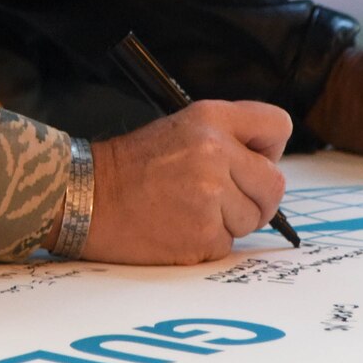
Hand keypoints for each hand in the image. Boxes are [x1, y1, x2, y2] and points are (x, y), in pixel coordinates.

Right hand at [82, 100, 290, 263]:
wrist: (85, 197)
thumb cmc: (132, 166)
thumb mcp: (182, 127)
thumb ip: (228, 137)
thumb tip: (268, 164)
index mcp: (212, 119)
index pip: (278, 126)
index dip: (269, 150)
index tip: (254, 162)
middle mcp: (216, 152)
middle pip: (274, 184)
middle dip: (256, 197)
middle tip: (222, 199)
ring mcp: (210, 196)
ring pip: (252, 218)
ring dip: (228, 222)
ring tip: (187, 210)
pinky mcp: (203, 235)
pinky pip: (228, 244)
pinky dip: (207, 243)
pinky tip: (178, 228)